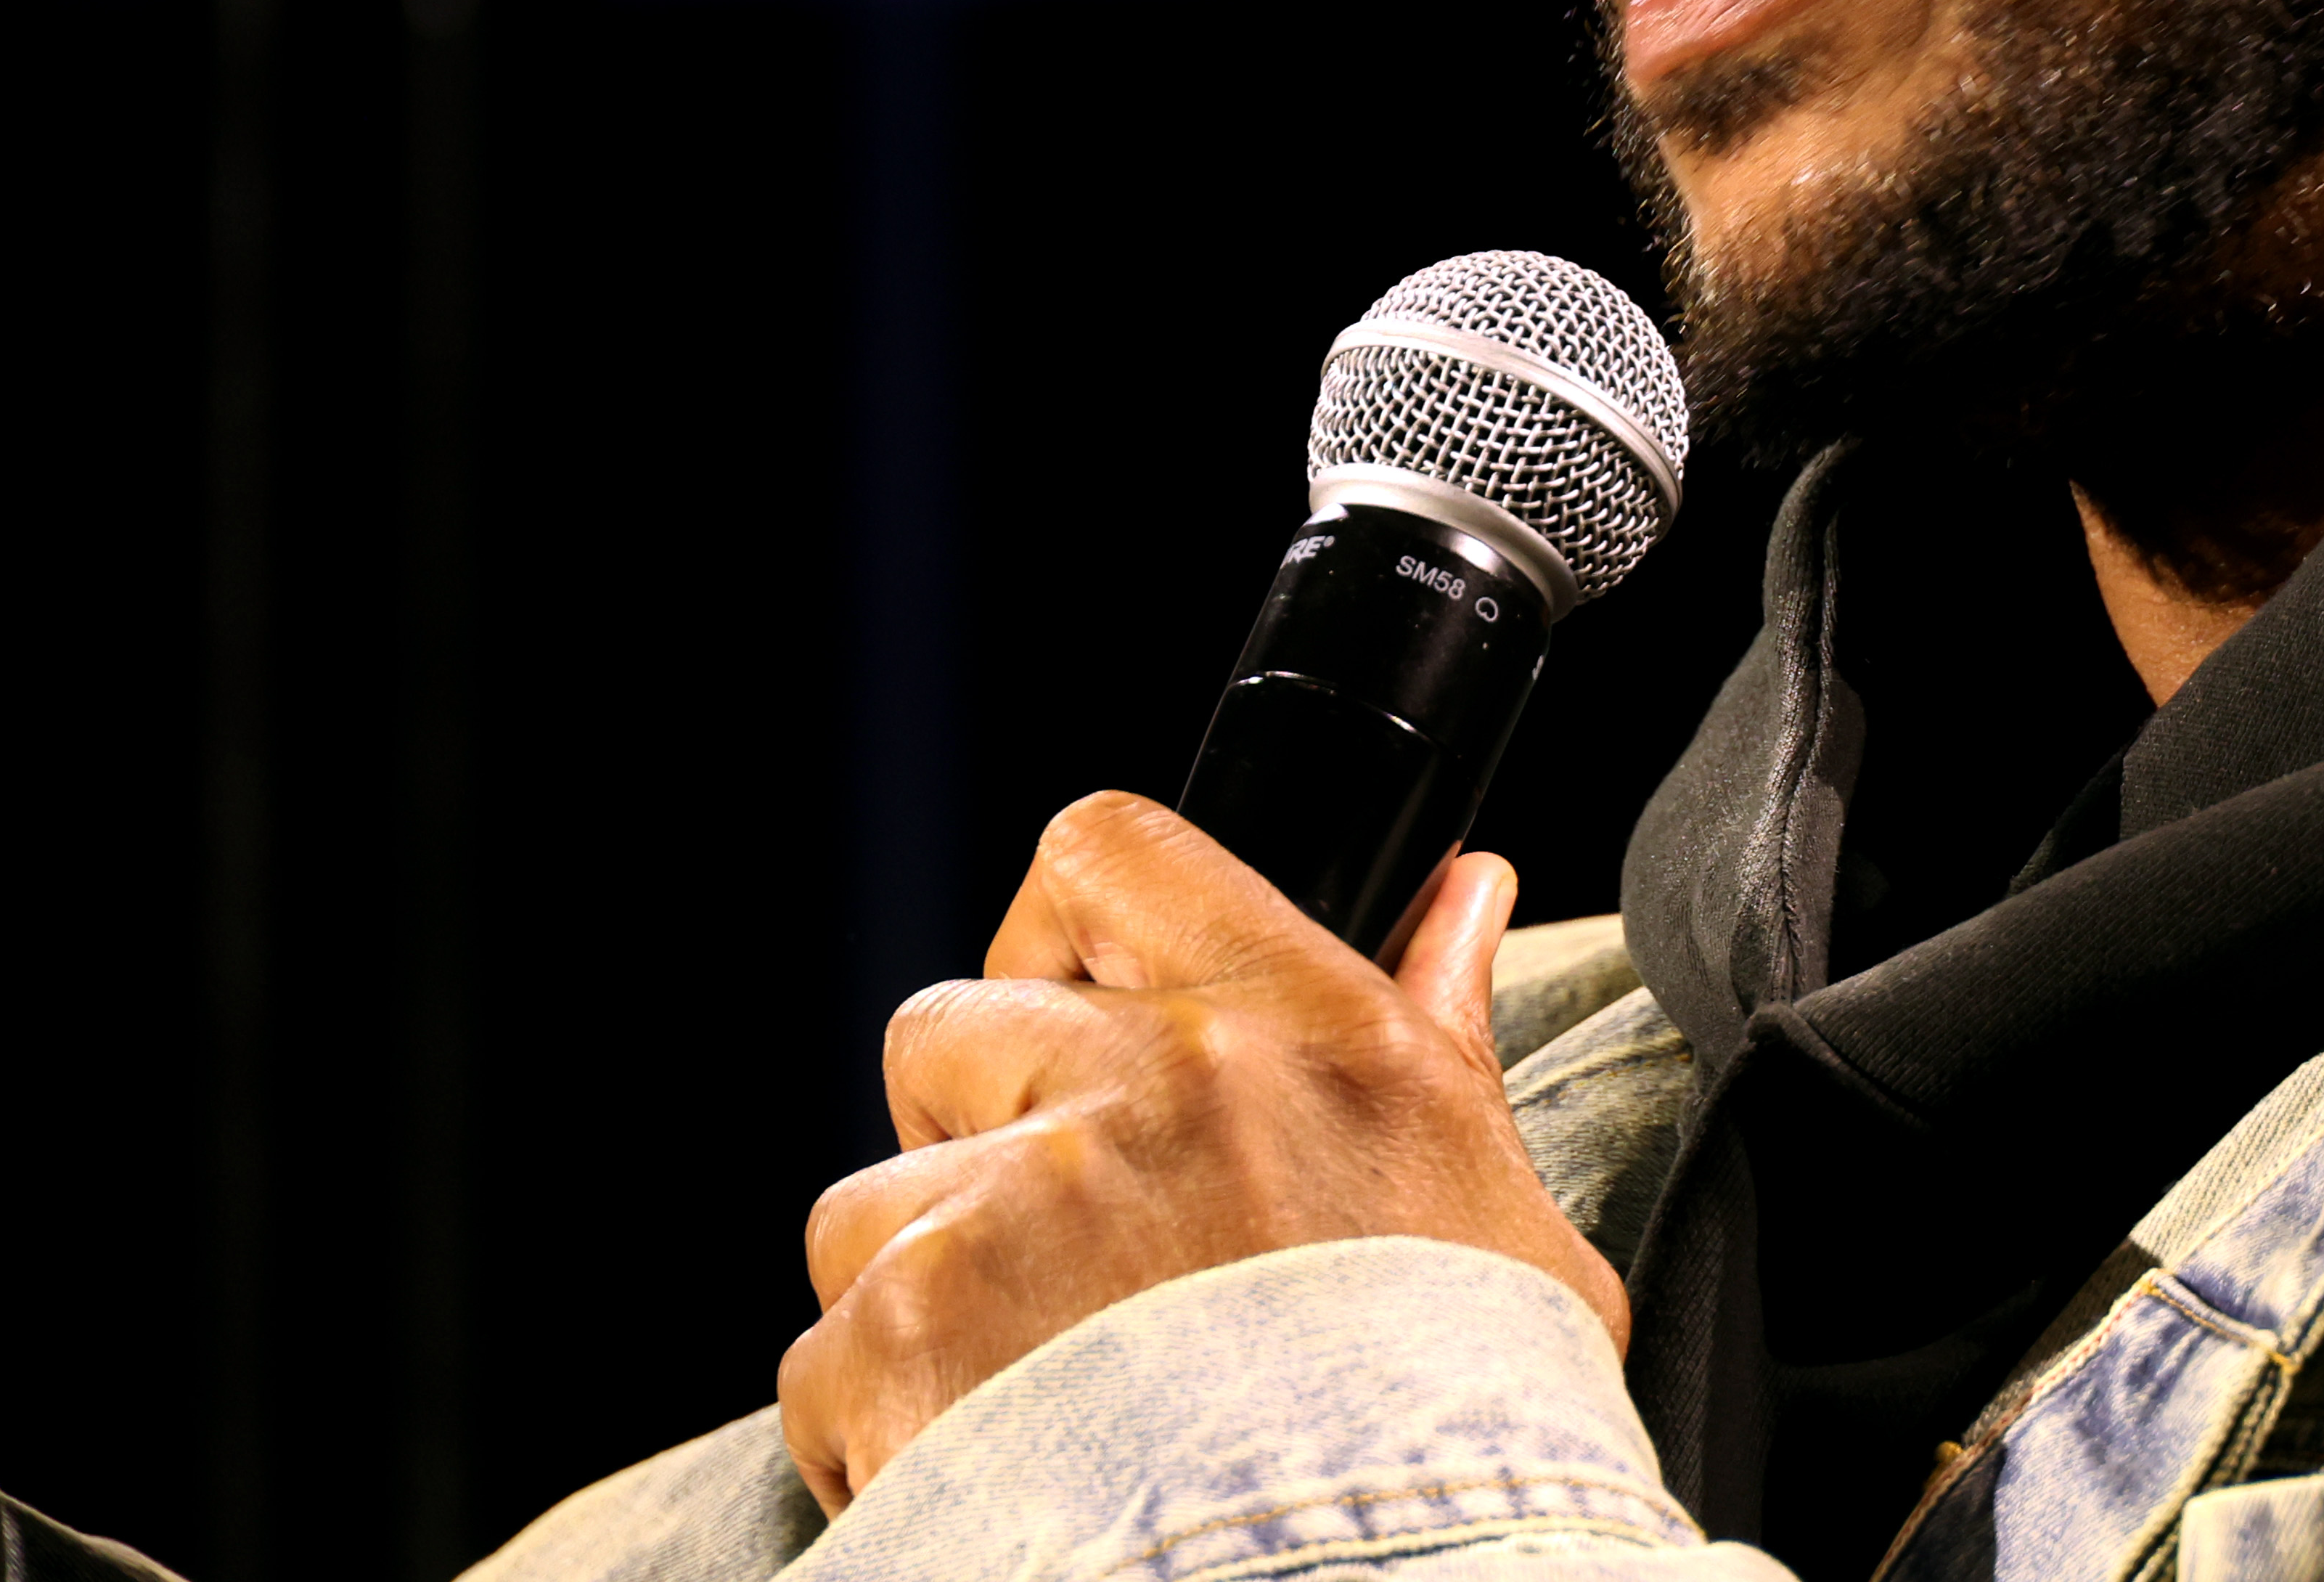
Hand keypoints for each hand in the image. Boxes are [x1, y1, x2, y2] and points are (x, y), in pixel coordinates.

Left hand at [775, 792, 1628, 1513]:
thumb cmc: (1462, 1437)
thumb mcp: (1498, 1217)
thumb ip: (1447, 1037)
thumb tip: (1461, 894)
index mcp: (1305, 1034)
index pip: (1113, 854)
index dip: (1054, 930)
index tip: (1067, 1009)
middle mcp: (1150, 1091)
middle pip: (946, 1029)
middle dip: (968, 1132)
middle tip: (1048, 1248)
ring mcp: (1011, 1214)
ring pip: (869, 1205)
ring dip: (921, 1293)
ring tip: (1031, 1394)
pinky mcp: (904, 1344)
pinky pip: (826, 1357)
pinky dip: (879, 1428)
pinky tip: (995, 1470)